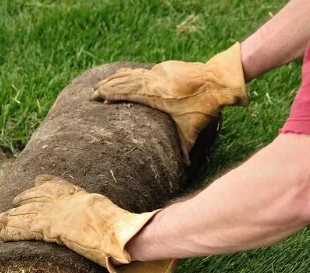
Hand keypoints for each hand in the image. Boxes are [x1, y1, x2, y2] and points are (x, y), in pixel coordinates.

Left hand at [0, 175, 176, 272]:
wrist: (120, 234)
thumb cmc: (124, 231)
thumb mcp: (115, 219)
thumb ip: (108, 220)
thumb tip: (120, 235)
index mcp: (81, 198)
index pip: (58, 187)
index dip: (44, 185)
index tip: (35, 182)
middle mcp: (66, 202)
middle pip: (38, 199)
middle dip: (22, 202)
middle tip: (9, 205)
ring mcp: (57, 214)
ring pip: (27, 213)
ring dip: (9, 218)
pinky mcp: (50, 228)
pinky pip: (24, 229)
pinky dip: (10, 230)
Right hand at [93, 43, 248, 163]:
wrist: (218, 81)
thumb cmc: (204, 107)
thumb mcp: (191, 130)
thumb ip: (185, 148)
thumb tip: (185, 169)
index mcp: (153, 95)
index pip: (124, 92)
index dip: (108, 94)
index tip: (95, 98)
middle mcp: (152, 81)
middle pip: (123, 81)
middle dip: (106, 86)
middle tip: (92, 93)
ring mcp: (159, 71)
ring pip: (131, 74)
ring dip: (116, 78)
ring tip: (102, 83)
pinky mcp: (166, 67)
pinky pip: (142, 71)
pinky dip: (130, 74)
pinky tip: (124, 75)